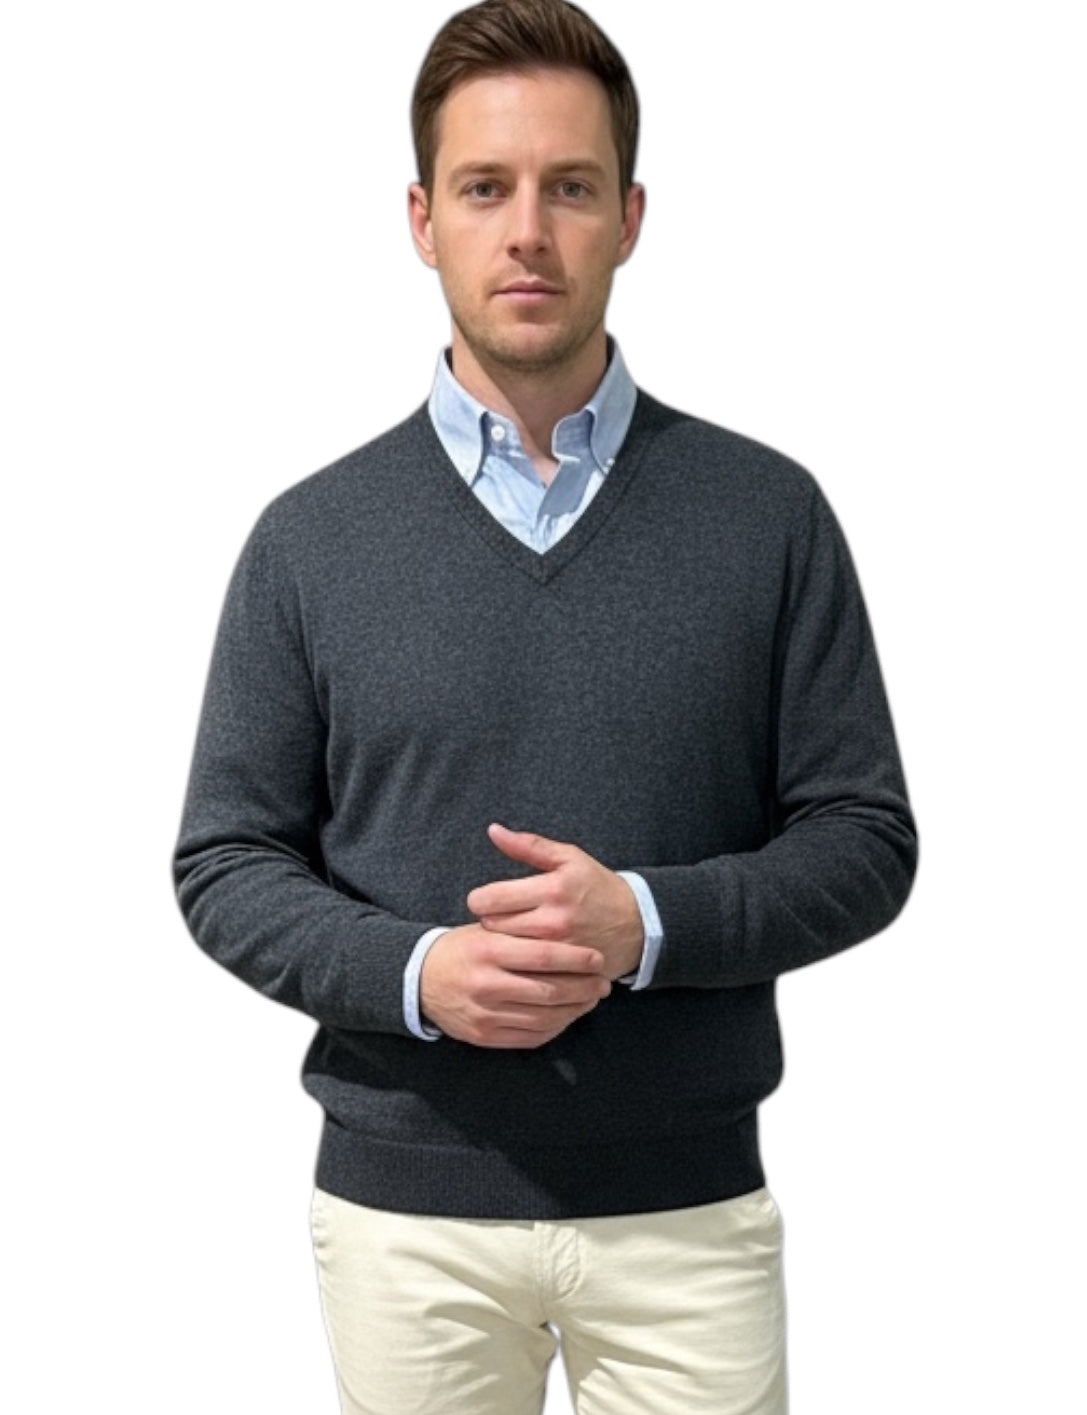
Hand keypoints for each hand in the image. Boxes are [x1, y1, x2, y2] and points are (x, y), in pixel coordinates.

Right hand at [419, 922, 611, 1048]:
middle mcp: (486, 984)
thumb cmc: (462, 949)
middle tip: (603, 982)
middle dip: (583, 988)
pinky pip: (531, 1036)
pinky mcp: (484, 1036)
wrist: (418, 980)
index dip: (575, 959)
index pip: (542, 956)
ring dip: (575, 1009)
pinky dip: (556, 1027)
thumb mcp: (485, 930)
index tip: (597, 958)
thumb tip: (572, 938)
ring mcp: (485, 1014)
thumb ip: (521, 934)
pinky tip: (568, 1015)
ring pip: (543, 1017)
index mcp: (487, 950)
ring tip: (591, 998)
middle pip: (548, 990)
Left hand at [467, 824, 644, 981]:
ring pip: (505, 950)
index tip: (487, 899)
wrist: (637, 924)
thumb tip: (493, 831)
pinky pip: (524, 971)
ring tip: (512, 934)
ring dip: (502, 942)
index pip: (489, 899)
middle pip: (492, 926)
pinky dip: (519, 963)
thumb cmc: (597, 886)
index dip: (480, 899)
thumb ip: (528, 845)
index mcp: (552, 889)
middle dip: (490, 920)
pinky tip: (525, 954)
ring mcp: (559, 951)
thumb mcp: (568, 858)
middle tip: (501, 916)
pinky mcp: (564, 972)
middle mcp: (553, 922)